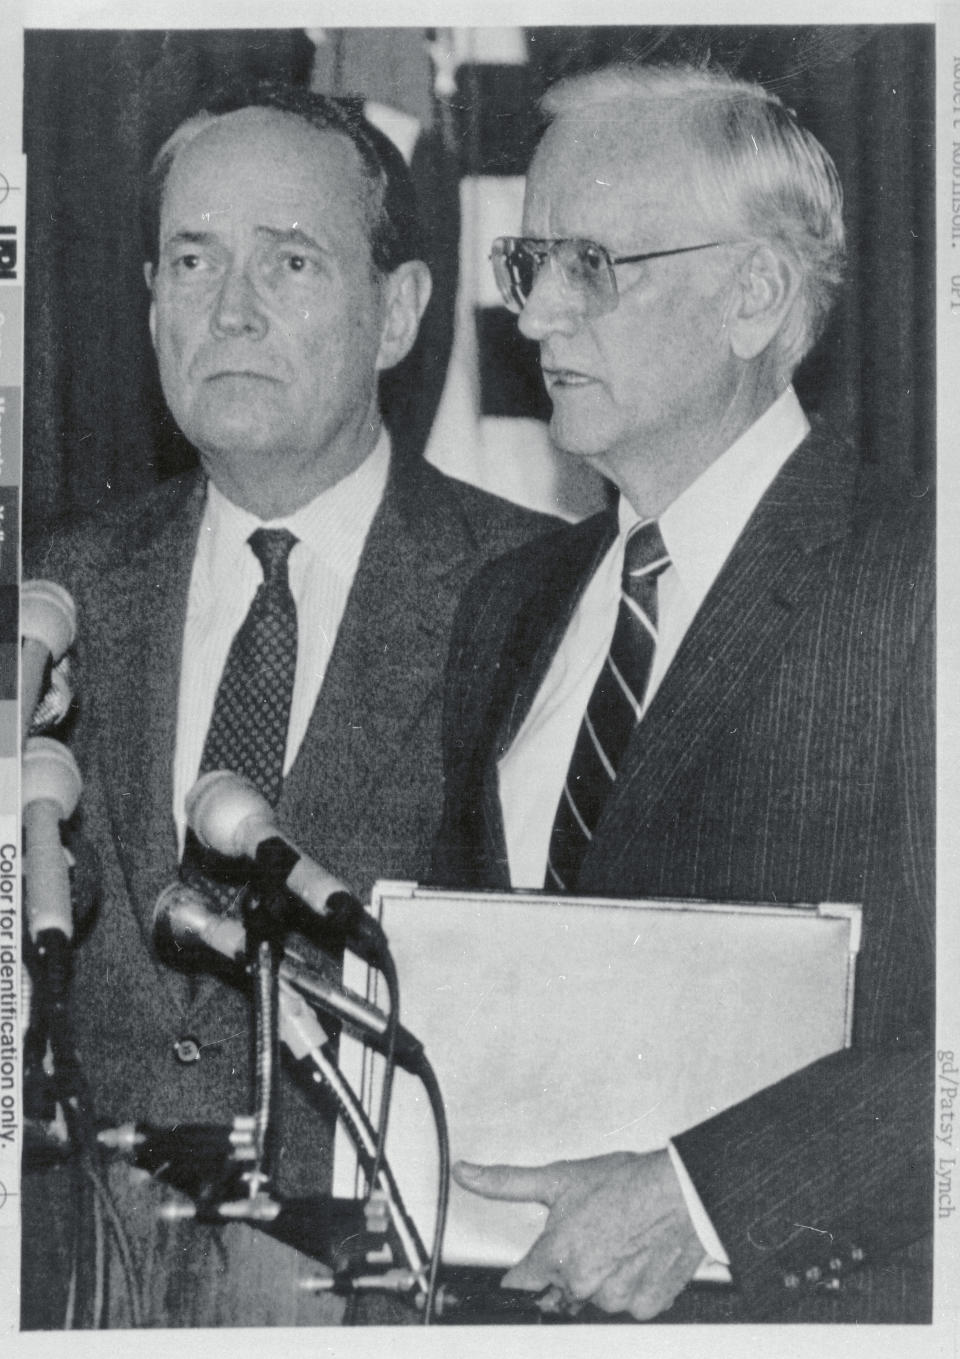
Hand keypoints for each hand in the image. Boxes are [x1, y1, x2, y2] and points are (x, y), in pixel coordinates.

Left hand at [452, 1149, 705, 1319]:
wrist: (680, 1192)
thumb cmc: (625, 1183)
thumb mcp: (559, 1178)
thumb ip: (506, 1182)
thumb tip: (466, 1174)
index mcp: (555, 1257)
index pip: (520, 1284)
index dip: (524, 1271)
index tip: (530, 1266)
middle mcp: (582, 1285)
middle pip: (558, 1292)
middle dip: (565, 1271)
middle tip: (587, 1238)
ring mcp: (615, 1300)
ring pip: (593, 1299)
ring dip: (598, 1279)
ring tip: (614, 1242)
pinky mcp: (645, 1308)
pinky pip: (627, 1305)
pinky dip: (629, 1286)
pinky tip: (635, 1256)